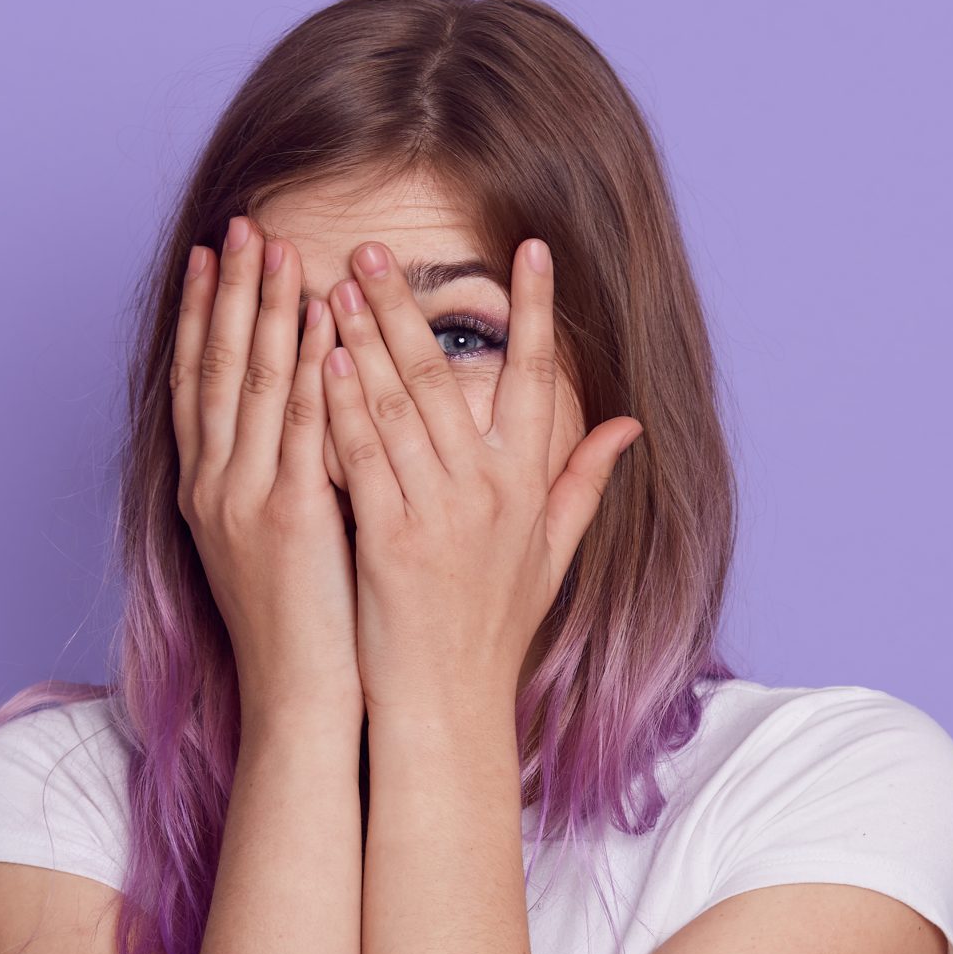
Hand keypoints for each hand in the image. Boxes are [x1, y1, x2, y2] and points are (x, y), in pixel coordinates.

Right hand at [171, 214, 361, 725]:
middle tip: (242, 225)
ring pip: (252, 385)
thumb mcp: (273, 547)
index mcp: (207, 493)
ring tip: (277, 248)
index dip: (203, 318)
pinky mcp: (288, 517)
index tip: (212, 258)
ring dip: (265, 310)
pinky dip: (306, 368)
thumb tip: (300, 435)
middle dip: (229, 293)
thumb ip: (281, 482)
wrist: (299, 699)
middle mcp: (214, 488)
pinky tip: (319, 320)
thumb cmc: (303, 631)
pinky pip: (297, 426)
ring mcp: (245, 500)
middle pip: (216, 369)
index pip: (198, 385)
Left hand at [319, 236, 641, 725]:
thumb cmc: (494, 631)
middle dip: (410, 306)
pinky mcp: (390, 541)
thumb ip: (586, 481)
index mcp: (527, 485)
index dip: (534, 312)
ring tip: (339, 283)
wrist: (450, 705)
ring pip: (397, 407)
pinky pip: (361, 458)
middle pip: (446, 377)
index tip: (530, 248)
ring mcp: (439, 514)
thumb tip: (631, 423)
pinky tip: (321, 359)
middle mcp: (488, 491)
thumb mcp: (552, 553)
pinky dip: (342, 405)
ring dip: (366, 340)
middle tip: (376, 248)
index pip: (537, 379)